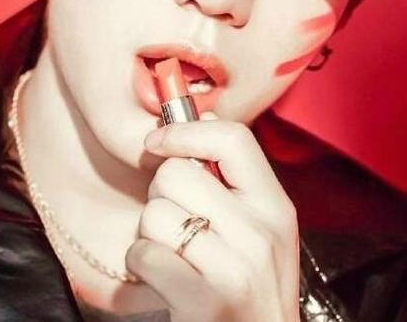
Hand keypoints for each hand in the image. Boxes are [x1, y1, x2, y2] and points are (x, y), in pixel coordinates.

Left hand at [125, 115, 299, 321]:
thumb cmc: (251, 286)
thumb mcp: (260, 229)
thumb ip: (234, 175)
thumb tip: (204, 115)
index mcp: (276, 207)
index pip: (233, 139)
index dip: (186, 131)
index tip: (157, 140)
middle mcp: (260, 233)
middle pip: (177, 173)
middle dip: (162, 193)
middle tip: (179, 220)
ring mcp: (234, 268)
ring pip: (154, 211)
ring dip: (150, 231)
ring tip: (174, 252)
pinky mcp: (203, 300)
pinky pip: (142, 251)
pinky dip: (141, 262)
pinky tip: (163, 277)